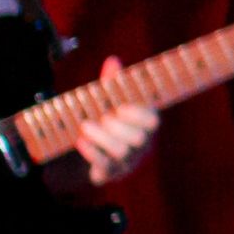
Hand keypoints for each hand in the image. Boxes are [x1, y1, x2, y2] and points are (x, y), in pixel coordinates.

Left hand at [72, 54, 162, 184]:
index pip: (152, 121)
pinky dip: (92, 153)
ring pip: (121, 152)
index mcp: (145, 124)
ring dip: (102, 137)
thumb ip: (113, 82)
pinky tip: (81, 141)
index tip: (121, 107)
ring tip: (85, 126)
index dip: (139, 115)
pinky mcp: (110, 173)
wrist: (90, 147)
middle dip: (118, 127)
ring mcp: (127, 161)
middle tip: (102, 117)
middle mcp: (140, 144)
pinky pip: (105, 168)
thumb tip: (113, 61)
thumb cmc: (106, 118)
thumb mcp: (109, 99)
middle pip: (138, 139)